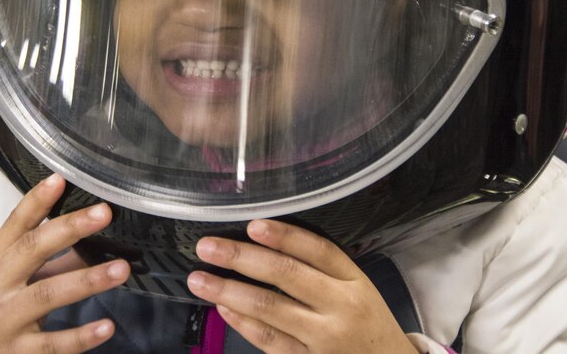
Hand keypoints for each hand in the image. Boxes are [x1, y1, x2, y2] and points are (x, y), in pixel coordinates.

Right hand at [0, 174, 129, 352]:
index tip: (60, 180)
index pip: (15, 226)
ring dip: (87, 281)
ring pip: (46, 296)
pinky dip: (80, 337)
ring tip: (120, 269)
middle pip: (31, 251)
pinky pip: (52, 345)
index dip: (36, 202)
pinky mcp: (18, 353)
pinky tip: (106, 326)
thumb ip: (45, 258)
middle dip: (68, 229)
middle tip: (103, 213)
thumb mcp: (6, 277)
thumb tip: (88, 236)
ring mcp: (6, 320)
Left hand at [186, 220, 415, 352]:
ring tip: (200, 280)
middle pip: (286, 275)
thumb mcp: (359, 290)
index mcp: (354, 282)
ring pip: (270, 310)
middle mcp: (340, 308)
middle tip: (208, 247)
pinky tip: (223, 309)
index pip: (318, 251)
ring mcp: (323, 340)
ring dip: (229, 292)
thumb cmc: (366, 324)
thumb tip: (264, 243)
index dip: (284, 236)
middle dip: (242, 258)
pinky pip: (269, 341)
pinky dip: (242, 324)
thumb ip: (322, 269)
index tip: (252, 225)